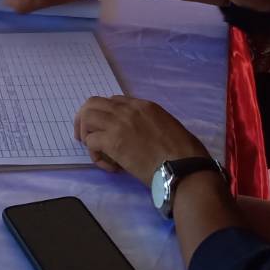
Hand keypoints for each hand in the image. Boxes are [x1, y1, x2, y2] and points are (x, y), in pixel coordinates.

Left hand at [74, 95, 209, 182]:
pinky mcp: (113, 142)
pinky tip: (109, 165)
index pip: (114, 101)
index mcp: (144, 105)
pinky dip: (95, 154)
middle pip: (93, 103)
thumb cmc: (184, 153)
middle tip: (86, 137)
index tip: (108, 130)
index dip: (106, 116)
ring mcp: (119, 123)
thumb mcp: (168, 127)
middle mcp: (128, 109)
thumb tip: (142, 135)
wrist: (183, 167)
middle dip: (85, 119)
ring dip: (86, 135)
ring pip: (87, 118)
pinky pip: (91, 141)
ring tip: (96, 151)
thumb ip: (150, 124)